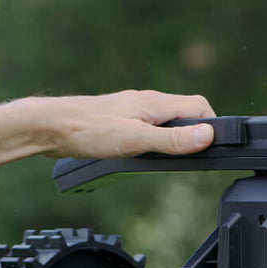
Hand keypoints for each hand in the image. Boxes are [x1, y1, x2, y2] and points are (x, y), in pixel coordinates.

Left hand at [0, 90, 216, 164]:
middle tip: (195, 161)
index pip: (199, 106)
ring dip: (175, 143)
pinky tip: (146, 159)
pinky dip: (157, 145)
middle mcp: (147, 103)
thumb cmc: (89, 131)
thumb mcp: (138, 141)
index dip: (211, 126)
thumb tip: (206, 136)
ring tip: (172, 164)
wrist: (53, 128)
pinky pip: (150, 130)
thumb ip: (173, 141)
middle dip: (195, 137)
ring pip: (167, 124)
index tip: (213, 148)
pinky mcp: (122, 122)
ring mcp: (134, 112)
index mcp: (156, 104)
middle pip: (185, 115)